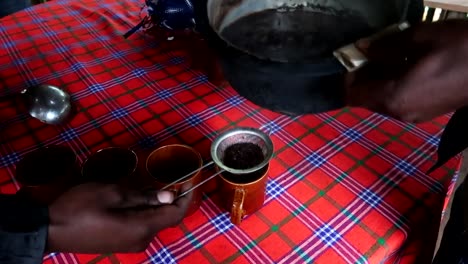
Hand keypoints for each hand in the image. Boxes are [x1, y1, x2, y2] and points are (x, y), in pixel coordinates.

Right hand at [47, 183, 192, 252]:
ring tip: (144, 184)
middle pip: (165, 218)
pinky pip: (140, 226)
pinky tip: (132, 199)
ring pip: (152, 221)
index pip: (176, 214)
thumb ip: (143, 196)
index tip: (190, 179)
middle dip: (170, 198)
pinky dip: (143, 212)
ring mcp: (131, 245)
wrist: (50, 230)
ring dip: (154, 204)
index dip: (186, 197)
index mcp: (141, 228)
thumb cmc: (80, 207)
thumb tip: (168, 196)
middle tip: (167, 176)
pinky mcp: (121, 244)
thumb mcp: (112, 193)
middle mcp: (141, 240)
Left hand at [345, 19, 467, 122]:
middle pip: (366, 99)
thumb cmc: (463, 50)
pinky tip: (408, 65)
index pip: (352, 95)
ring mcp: (414, 116)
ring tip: (392, 55)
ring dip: (380, 80)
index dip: (348, 77)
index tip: (355, 58)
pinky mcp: (426, 113)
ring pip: (382, 100)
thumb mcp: (422, 38)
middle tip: (374, 52)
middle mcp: (400, 113)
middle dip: (365, 76)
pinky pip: (398, 101)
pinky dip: (394, 85)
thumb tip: (364, 48)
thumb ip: (387, 45)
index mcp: (394, 98)